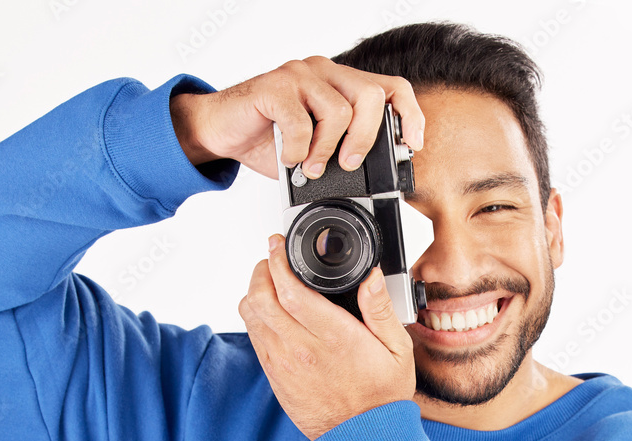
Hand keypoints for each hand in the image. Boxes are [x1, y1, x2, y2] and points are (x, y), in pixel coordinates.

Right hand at [169, 55, 423, 178]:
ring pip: (338, 110)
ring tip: (310, 168)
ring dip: (326, 150)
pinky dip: (297, 150)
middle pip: (370, 98)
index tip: (410, 146)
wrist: (221, 129)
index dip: (409, 115)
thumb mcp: (314, 148)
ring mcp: (299, 76)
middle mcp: (324, 72)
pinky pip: (300, 120)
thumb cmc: (268, 137)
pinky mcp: (273, 87)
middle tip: (348, 165)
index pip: (391, 88)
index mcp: (340, 84)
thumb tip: (373, 177)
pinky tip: (288, 159)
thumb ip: (341, 151)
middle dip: (365, 140)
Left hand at [239, 234, 415, 440]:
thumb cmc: (381, 397)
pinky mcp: (275, 376)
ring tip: (271, 282)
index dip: (278, 261)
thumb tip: (371, 278)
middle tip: (272, 259)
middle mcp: (302, 350)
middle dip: (261, 270)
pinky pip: (254, 337)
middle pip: (261, 298)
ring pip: (251, 316)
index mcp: (334, 338)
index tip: (278, 245)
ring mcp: (283, 364)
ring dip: (256, 292)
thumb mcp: (398, 350)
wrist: (362, 440)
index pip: (291, 290)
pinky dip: (256, 317)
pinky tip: (272, 312)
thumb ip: (381, 309)